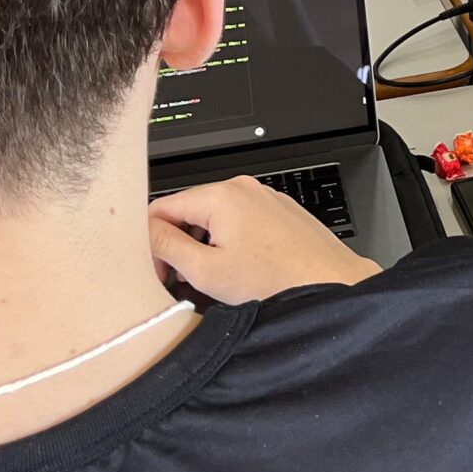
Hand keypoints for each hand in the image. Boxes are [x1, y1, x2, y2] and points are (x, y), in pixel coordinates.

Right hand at [147, 176, 377, 302]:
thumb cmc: (278, 280)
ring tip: (208, 279)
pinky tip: (235, 270)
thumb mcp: (207, 270)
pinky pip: (238, 222)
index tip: (152, 269)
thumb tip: (142, 231)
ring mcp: (263, 198)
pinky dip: (227, 243)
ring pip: (213, 218)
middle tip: (177, 280)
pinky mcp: (278, 212)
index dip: (148, 241)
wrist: (330, 283)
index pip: (161, 207)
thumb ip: (167, 246)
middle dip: (175, 245)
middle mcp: (243, 188)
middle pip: (187, 212)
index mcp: (221, 195)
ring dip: (201, 246)